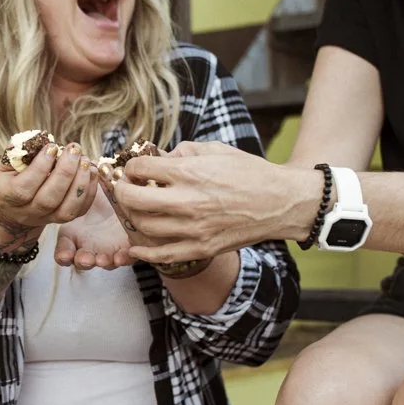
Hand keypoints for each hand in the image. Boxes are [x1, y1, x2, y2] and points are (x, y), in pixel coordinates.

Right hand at [0, 142, 97, 235]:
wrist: (12, 210)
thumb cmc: (9, 180)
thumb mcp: (5, 164)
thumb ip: (18, 152)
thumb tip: (38, 136)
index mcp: (7, 196)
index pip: (24, 187)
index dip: (40, 167)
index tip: (52, 146)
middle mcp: (27, 212)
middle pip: (49, 199)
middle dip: (65, 172)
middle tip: (74, 149)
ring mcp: (46, 219)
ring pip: (67, 209)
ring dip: (80, 182)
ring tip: (85, 159)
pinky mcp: (62, 220)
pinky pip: (80, 210)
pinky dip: (90, 190)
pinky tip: (91, 170)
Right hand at [54, 185, 135, 268]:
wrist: (123, 193)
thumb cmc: (99, 191)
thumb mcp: (86, 189)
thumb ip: (77, 190)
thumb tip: (71, 179)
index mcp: (73, 235)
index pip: (64, 252)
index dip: (63, 255)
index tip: (65, 256)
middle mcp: (89, 246)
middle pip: (82, 260)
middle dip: (83, 261)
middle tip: (85, 259)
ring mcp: (109, 249)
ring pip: (104, 262)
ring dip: (103, 262)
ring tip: (102, 259)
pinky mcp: (128, 247)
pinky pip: (126, 257)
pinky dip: (124, 258)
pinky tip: (121, 256)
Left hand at [108, 140, 304, 263]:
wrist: (281, 202)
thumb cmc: (250, 173)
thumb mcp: (216, 150)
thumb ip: (184, 152)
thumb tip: (160, 157)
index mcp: (190, 172)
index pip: (141, 168)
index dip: (131, 167)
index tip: (134, 169)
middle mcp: (188, 201)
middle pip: (133, 199)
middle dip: (122, 191)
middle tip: (126, 188)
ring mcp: (194, 228)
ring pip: (143, 226)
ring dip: (132, 217)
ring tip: (136, 211)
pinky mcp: (201, 248)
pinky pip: (163, 255)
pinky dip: (144, 252)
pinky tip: (136, 246)